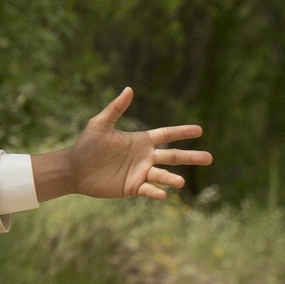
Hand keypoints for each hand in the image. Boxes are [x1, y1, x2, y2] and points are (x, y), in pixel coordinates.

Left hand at [32, 87, 212, 201]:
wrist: (75, 169)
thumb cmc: (86, 145)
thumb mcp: (101, 124)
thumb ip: (116, 108)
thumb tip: (129, 89)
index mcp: (141, 141)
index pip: (167, 135)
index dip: (182, 132)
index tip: (200, 130)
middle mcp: (145, 157)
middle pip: (173, 156)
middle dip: (191, 157)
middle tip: (210, 158)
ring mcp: (141, 173)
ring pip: (163, 175)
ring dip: (172, 178)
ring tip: (181, 182)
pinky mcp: (133, 188)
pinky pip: (149, 190)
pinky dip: (156, 192)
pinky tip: (164, 194)